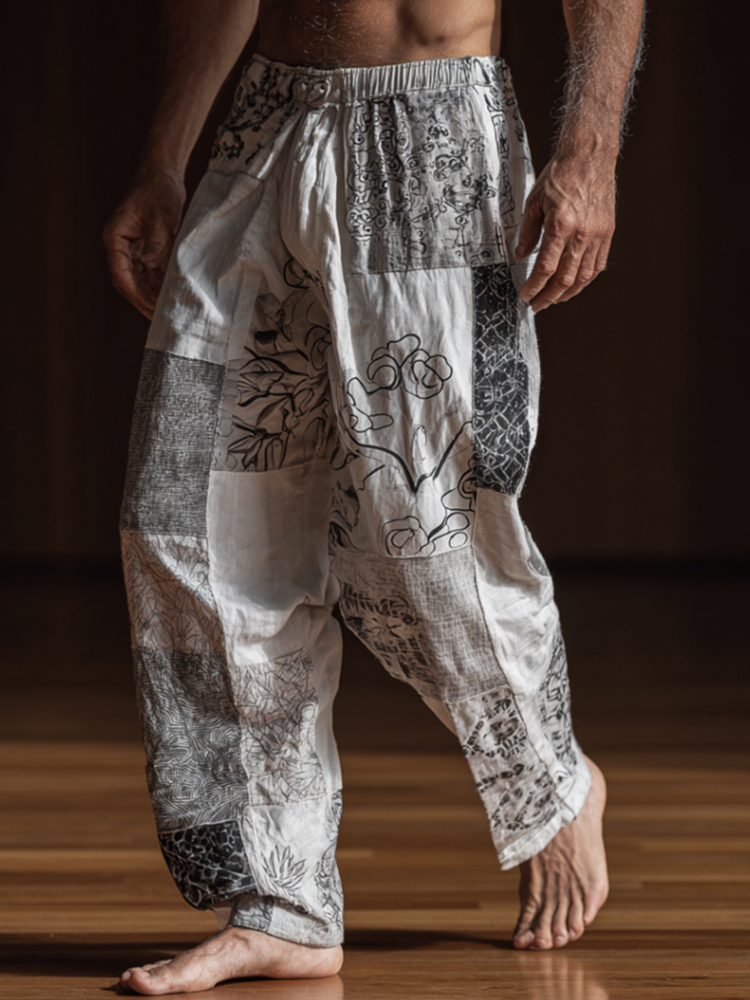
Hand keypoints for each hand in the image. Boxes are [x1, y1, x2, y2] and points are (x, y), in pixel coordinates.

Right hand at [103, 169, 185, 319]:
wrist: (163, 174)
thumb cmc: (159, 190)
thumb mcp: (161, 217)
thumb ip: (156, 242)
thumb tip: (152, 266)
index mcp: (115, 237)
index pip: (120, 272)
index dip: (134, 292)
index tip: (148, 306)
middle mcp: (119, 245)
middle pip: (126, 280)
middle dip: (141, 300)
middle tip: (158, 318)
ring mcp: (131, 247)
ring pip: (137, 279)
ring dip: (149, 294)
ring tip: (166, 311)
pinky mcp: (143, 247)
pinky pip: (147, 271)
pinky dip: (156, 284)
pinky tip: (169, 295)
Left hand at [516, 155, 616, 311]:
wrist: (589, 155)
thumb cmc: (561, 173)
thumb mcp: (534, 201)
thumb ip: (527, 232)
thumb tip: (520, 256)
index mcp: (561, 225)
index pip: (545, 268)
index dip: (534, 287)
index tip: (525, 295)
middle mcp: (582, 233)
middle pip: (565, 279)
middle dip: (548, 297)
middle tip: (537, 305)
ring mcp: (597, 234)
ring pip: (583, 277)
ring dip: (567, 293)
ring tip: (554, 299)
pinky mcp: (607, 232)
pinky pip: (598, 265)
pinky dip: (585, 280)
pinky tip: (574, 285)